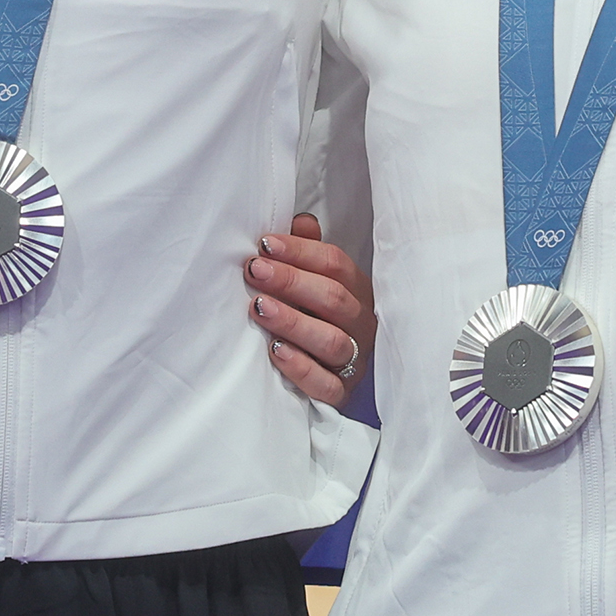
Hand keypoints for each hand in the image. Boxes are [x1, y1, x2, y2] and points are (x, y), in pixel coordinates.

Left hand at [245, 212, 373, 410]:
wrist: (325, 374)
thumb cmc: (315, 317)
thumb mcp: (313, 282)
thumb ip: (308, 251)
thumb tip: (300, 222)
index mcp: (357, 291)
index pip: (336, 265)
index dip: (301, 252)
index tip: (265, 244)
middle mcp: (361, 324)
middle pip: (334, 299)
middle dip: (292, 282)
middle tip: (255, 271)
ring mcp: (354, 361)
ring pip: (332, 341)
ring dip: (294, 322)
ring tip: (260, 308)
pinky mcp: (341, 393)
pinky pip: (326, 384)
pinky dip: (301, 368)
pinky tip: (276, 351)